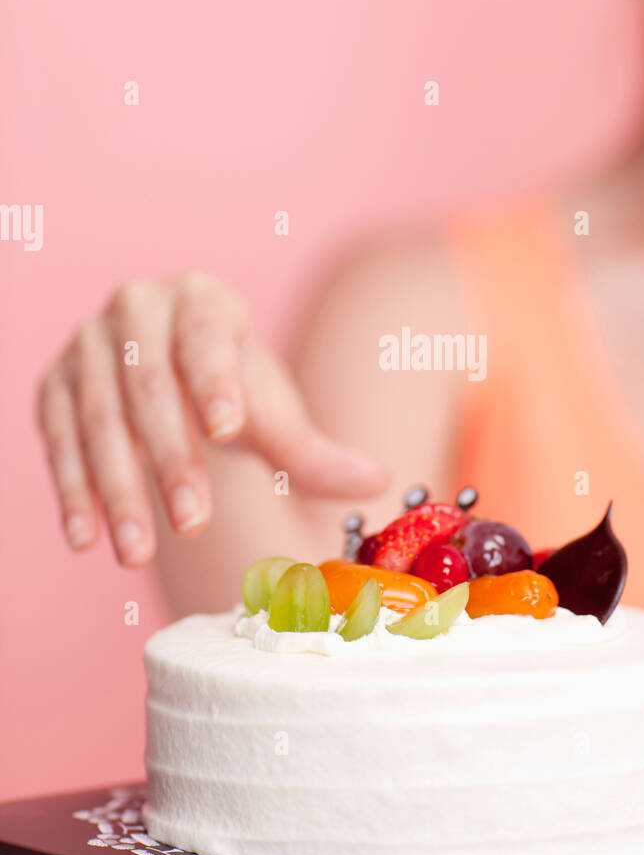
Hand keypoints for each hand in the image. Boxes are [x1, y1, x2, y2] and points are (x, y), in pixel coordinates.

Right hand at [37, 271, 386, 565]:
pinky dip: (71, 490)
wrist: (173, 378)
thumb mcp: (272, 415)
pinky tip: (87, 538)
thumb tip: (377, 483)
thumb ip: (316, 452)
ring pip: (99, 418)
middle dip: (171, 458)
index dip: (216, 381)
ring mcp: (88, 344)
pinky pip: (58, 439)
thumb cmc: (230, 390)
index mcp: (203, 301)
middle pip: (151, 386)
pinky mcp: (53, 385)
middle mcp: (138, 309)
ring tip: (136, 553)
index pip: (208, 337)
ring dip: (117, 488)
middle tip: (191, 522)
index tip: (230, 429)